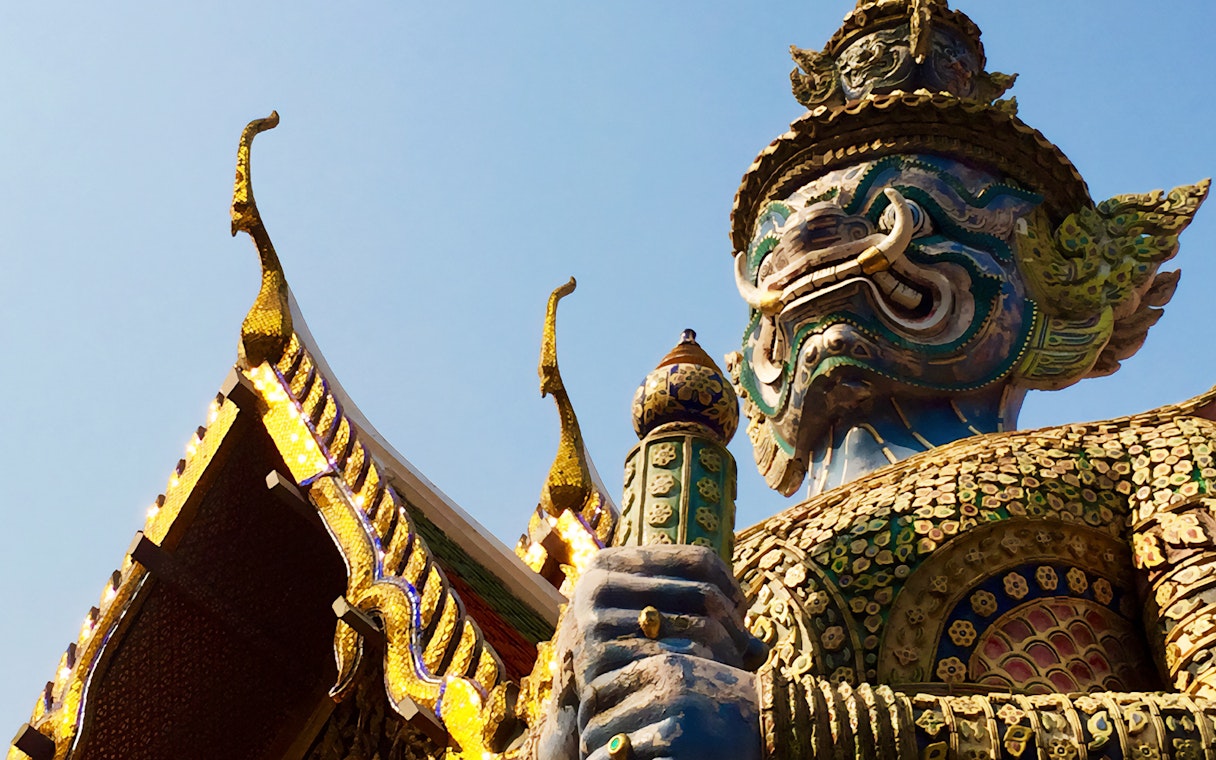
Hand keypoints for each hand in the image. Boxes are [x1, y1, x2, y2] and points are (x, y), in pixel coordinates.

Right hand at [535, 545, 764, 759]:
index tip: (740, 615)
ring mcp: (597, 621)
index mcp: (611, 562)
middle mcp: (599, 584)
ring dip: (727, 651)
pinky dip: (706, 671)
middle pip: (702, 592)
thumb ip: (692, 615)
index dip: (730, 586)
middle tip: (745, 651)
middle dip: (734, 625)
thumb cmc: (623, 659)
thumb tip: (760, 649)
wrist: (575, 709)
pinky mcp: (601, 657)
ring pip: (696, 626)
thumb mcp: (644, 622)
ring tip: (734, 669)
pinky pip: (679, 658)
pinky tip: (712, 684)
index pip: (698, 558)